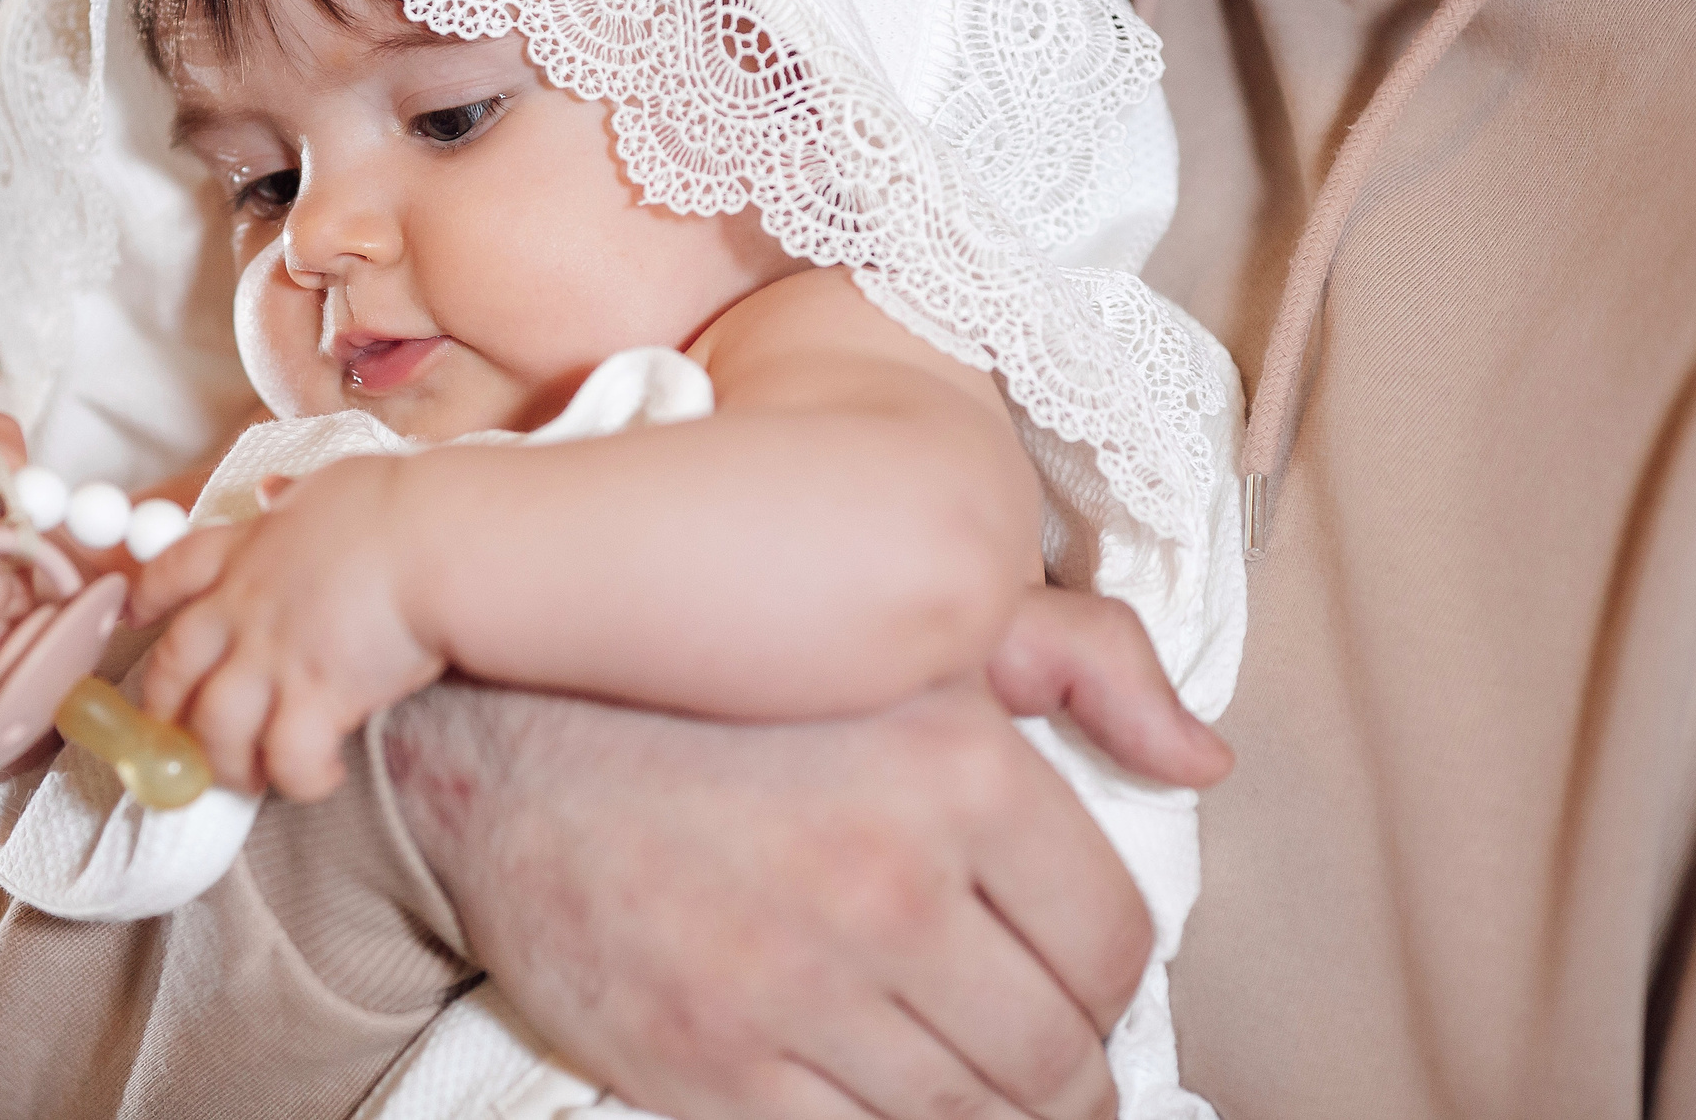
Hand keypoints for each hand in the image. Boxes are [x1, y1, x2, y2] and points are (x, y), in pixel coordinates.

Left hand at [133, 456, 444, 800]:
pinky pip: (287, 759)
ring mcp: (274, 657)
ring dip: (226, 763)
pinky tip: (321, 775)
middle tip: (180, 738)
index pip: (174, 571)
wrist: (439, 541)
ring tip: (250, 778)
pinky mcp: (317, 699)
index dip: (147, 597)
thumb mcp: (331, 485)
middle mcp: (246, 607)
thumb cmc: (400, 504)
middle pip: (173, 669)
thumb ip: (295, 497)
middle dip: (166, 712)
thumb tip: (277, 489)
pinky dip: (298, 778)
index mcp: (247, 549)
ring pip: (215, 730)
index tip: (136, 615)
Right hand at [386, 586, 1228, 1119]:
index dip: (1109, 980)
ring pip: (966, 1117)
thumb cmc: (707, 677)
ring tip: (976, 1081)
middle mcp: (886, 887)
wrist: (494, 737)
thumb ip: (1076, 659)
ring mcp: (795, 988)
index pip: (1112, 946)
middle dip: (1067, 1072)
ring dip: (989, 1112)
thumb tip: (1201, 756)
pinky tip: (886, 1099)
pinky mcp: (711, 1065)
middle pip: (1055, 1057)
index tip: (1079, 981)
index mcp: (956, 770)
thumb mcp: (898, 625)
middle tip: (1045, 1060)